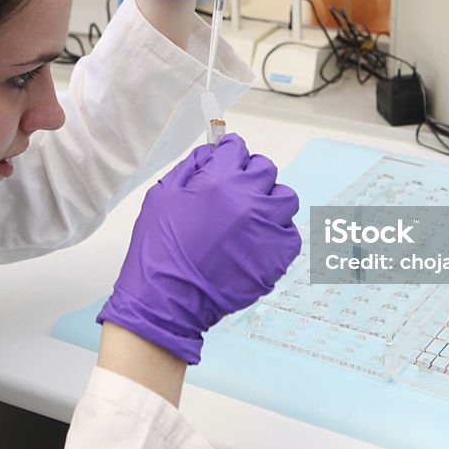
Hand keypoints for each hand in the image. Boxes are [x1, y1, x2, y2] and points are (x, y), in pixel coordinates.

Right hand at [96, 134, 300, 363]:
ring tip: (252, 216)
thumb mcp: (162, 196)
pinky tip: (257, 242)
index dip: (230, 152)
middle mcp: (248, 198)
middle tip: (237, 190)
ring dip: (270, 201)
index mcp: (218, 179)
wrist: (167, 300)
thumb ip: (189, 167)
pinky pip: (290, 234)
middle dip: (250, 174)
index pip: (237, 148)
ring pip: (285, 198)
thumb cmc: (159, 251)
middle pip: (265, 169)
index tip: (228, 159)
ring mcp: (266, 227)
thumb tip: (211, 153)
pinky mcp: (278, 255)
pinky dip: (277, 234)